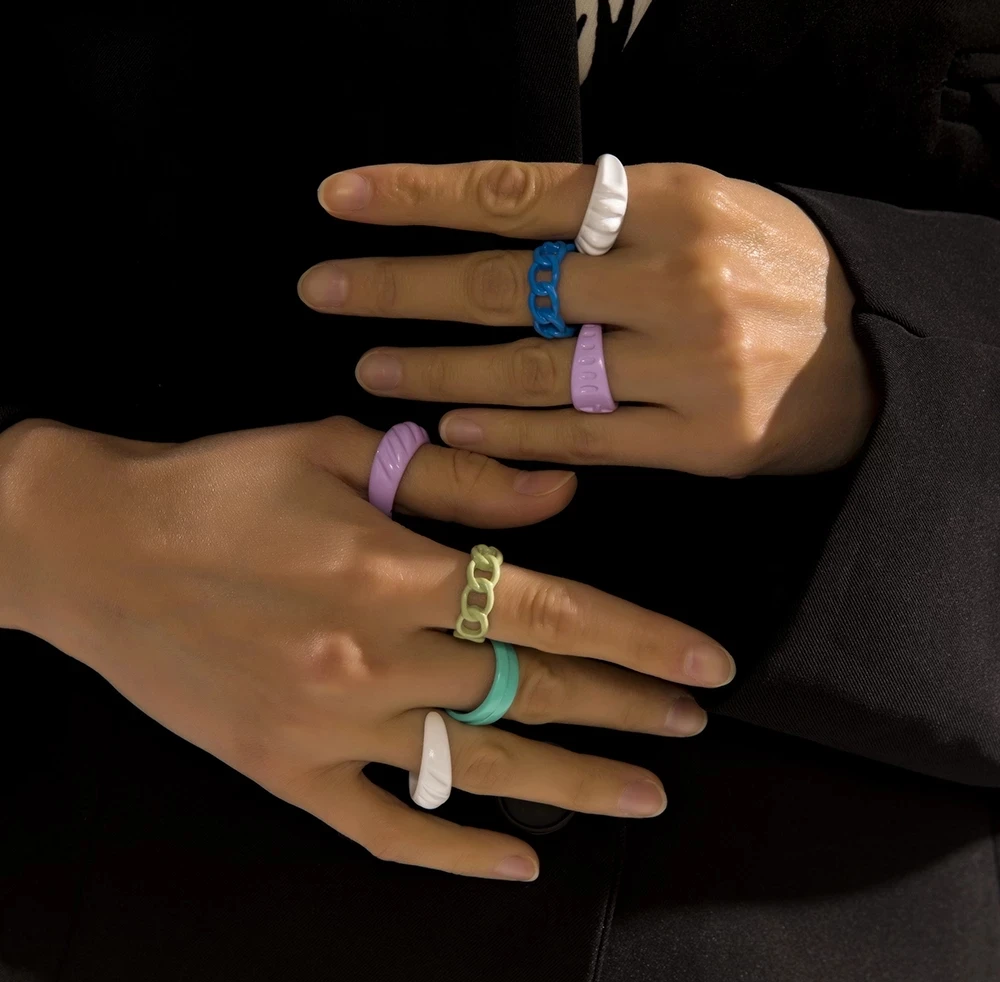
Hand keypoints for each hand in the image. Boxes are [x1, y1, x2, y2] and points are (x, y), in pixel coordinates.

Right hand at [3, 417, 733, 880]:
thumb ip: (455, 478)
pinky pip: (381, 828)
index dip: (639, 638)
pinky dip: (452, 853)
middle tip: (691, 723)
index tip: (705, 665)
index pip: (549, 613)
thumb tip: (558, 497)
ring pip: (476, 765)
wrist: (91, 546)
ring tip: (645, 791)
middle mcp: (372, 659)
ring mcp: (328, 728)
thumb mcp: (336, 450)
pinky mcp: (283, 771)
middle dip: (625, 707)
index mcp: (392, 571)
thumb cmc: (218, 484)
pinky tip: (516, 863)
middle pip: (531, 691)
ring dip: (572, 780)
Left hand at [299, 160, 878, 474]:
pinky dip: (509, 432)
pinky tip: (451, 426)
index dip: (422, 195)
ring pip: (531, 370)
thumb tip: (497, 225)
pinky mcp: (695, 440)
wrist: (870, 355)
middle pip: (507, 284)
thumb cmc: (770, 269)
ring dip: (438, 369)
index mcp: (671, 201)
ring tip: (372, 369)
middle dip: (402, 288)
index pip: (519, 194)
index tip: (343, 199)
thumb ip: (610, 216)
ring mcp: (684, 364)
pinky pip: (581, 436)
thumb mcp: (704, 206)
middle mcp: (673, 277)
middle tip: (323, 289)